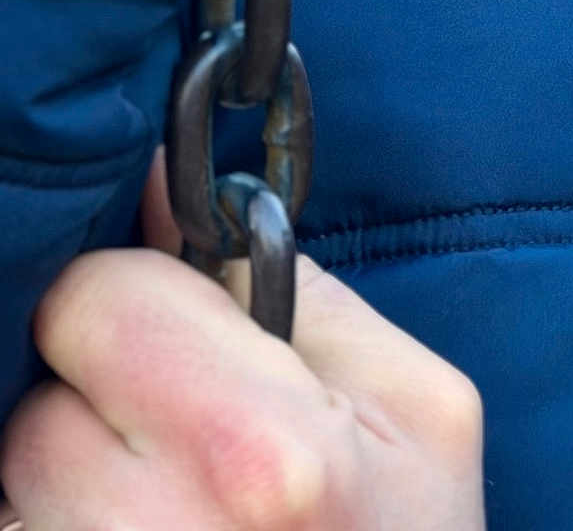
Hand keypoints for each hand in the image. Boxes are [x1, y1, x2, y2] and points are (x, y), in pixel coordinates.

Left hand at [0, 154, 484, 529]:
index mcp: (266, 459)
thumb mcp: (416, 413)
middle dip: (99, 410)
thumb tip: (174, 192)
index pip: (96, 296)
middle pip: (40, 400)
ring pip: (13, 482)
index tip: (177, 344)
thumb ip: (297, 288)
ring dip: (69, 495)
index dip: (135, 307)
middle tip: (187, 465)